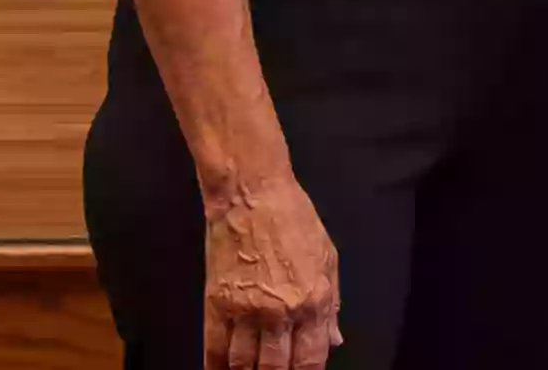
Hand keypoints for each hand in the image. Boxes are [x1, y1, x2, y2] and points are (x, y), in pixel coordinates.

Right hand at [197, 174, 343, 369]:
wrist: (251, 196)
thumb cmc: (294, 220)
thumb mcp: (328, 259)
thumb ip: (331, 306)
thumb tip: (334, 342)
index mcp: (313, 302)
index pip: (310, 359)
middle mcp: (281, 313)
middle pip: (276, 369)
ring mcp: (245, 311)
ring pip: (243, 365)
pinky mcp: (216, 304)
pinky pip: (214, 348)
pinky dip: (216, 368)